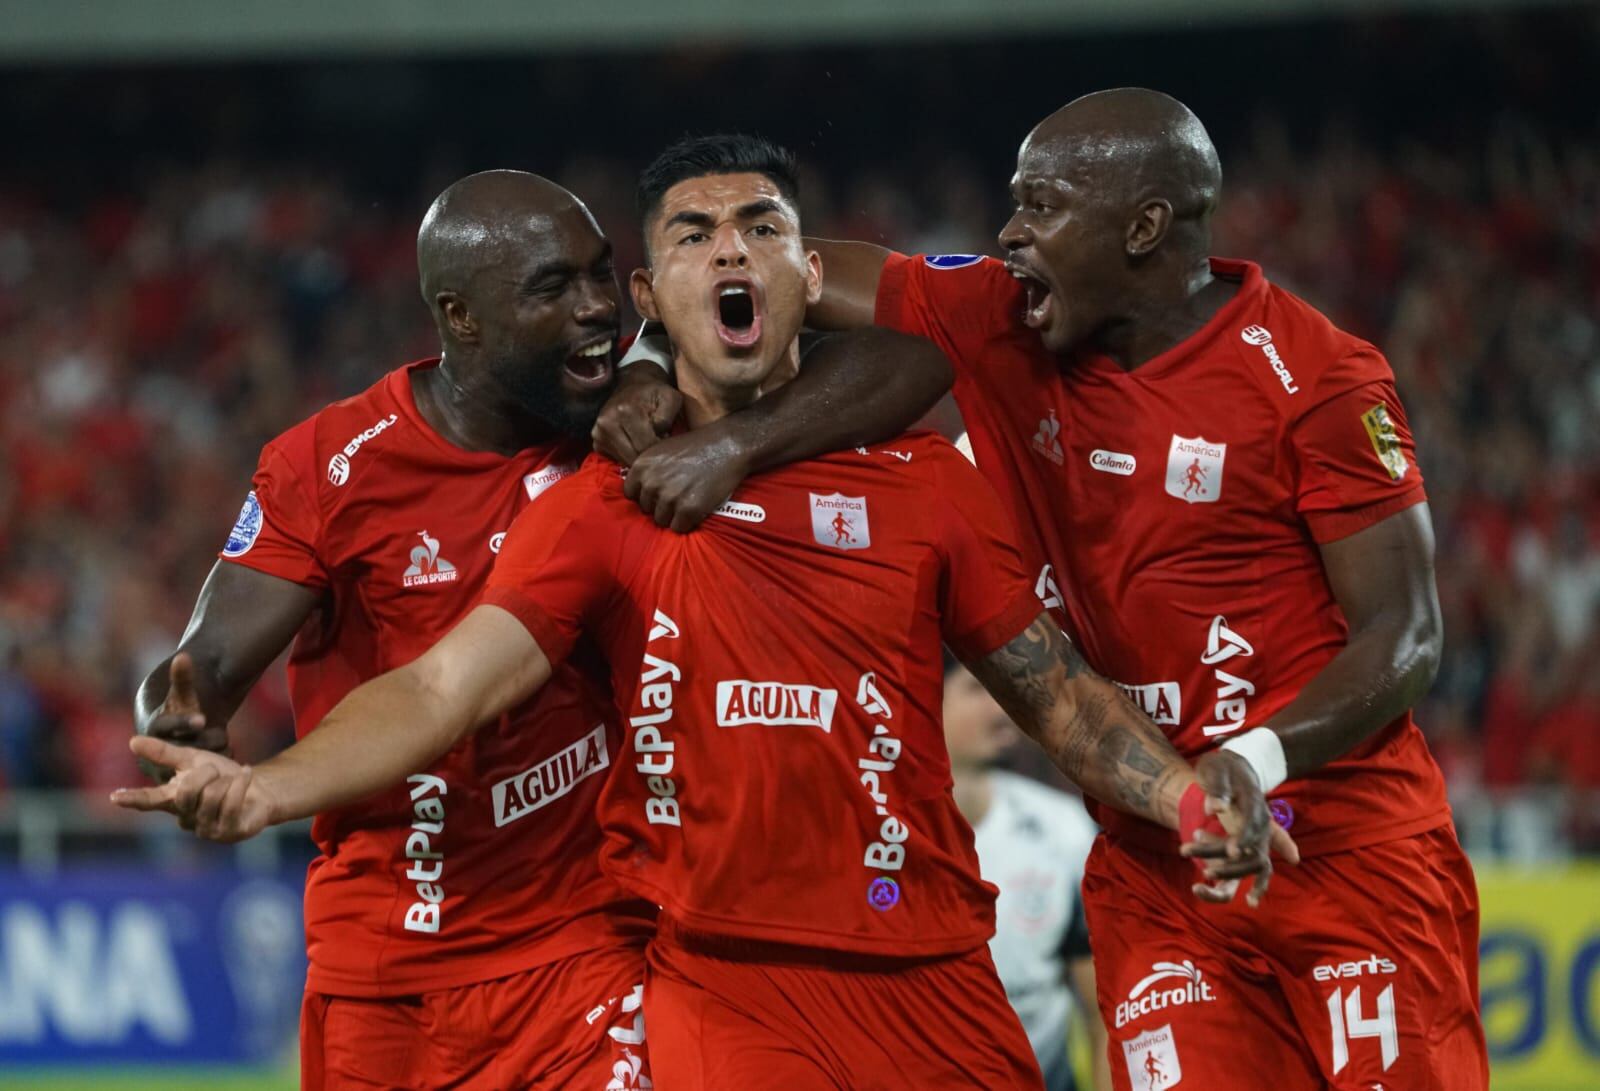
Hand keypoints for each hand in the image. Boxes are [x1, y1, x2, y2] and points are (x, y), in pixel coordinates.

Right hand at [111, 736, 276, 842]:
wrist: (259, 788)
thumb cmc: (222, 776)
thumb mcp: (193, 759)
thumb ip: (164, 753)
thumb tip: (132, 741)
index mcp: (172, 800)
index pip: (149, 800)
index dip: (133, 798)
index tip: (115, 797)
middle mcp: (185, 818)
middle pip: (187, 791)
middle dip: (206, 773)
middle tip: (216, 770)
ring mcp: (206, 829)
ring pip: (211, 796)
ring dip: (227, 780)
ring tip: (232, 781)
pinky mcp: (228, 833)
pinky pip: (231, 803)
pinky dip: (241, 782)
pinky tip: (246, 775)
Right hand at [139, 653, 228, 782]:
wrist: (180, 735)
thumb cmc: (182, 710)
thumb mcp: (184, 694)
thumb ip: (183, 677)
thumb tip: (183, 656)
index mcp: (154, 729)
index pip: (167, 727)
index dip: (184, 723)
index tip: (202, 718)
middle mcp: (156, 753)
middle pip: (188, 748)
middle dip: (206, 738)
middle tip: (217, 729)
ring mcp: (170, 771)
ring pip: (202, 762)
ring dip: (215, 750)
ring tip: (219, 738)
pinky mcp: (185, 785)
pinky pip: (211, 776)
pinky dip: (221, 764)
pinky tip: (226, 754)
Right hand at [592, 362, 681, 466]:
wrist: (633, 385)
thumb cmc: (654, 393)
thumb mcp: (670, 397)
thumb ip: (667, 417)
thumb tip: (658, 435)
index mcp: (625, 411)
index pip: (646, 445)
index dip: (660, 448)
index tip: (666, 439)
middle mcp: (607, 423)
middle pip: (635, 456)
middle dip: (650, 455)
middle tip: (658, 442)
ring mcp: (599, 434)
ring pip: (626, 461)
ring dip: (640, 457)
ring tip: (647, 441)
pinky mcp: (597, 443)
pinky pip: (618, 459)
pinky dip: (630, 456)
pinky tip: (635, 443)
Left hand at [623, 430, 750, 533]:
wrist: (727, 445)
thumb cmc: (697, 446)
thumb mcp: (662, 450)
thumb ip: (648, 470)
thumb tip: (639, 492)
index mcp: (641, 467)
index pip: (631, 494)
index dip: (646, 495)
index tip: (660, 492)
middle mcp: (651, 483)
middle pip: (646, 510)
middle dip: (661, 506)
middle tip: (680, 495)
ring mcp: (669, 497)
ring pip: (661, 521)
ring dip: (674, 516)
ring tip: (689, 501)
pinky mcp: (688, 510)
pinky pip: (678, 528)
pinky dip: (688, 523)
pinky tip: (697, 508)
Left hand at [1181, 751, 1299, 906]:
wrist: (1228, 770)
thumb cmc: (1222, 768)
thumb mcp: (1217, 770)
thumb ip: (1217, 788)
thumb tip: (1213, 809)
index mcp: (1255, 805)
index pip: (1254, 825)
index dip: (1244, 839)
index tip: (1232, 850)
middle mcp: (1258, 828)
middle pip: (1254, 854)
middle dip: (1230, 864)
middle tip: (1202, 866)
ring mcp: (1251, 841)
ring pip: (1250, 869)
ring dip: (1226, 877)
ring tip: (1197, 887)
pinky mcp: (1238, 850)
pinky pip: (1238, 873)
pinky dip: (1224, 887)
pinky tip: (1203, 893)